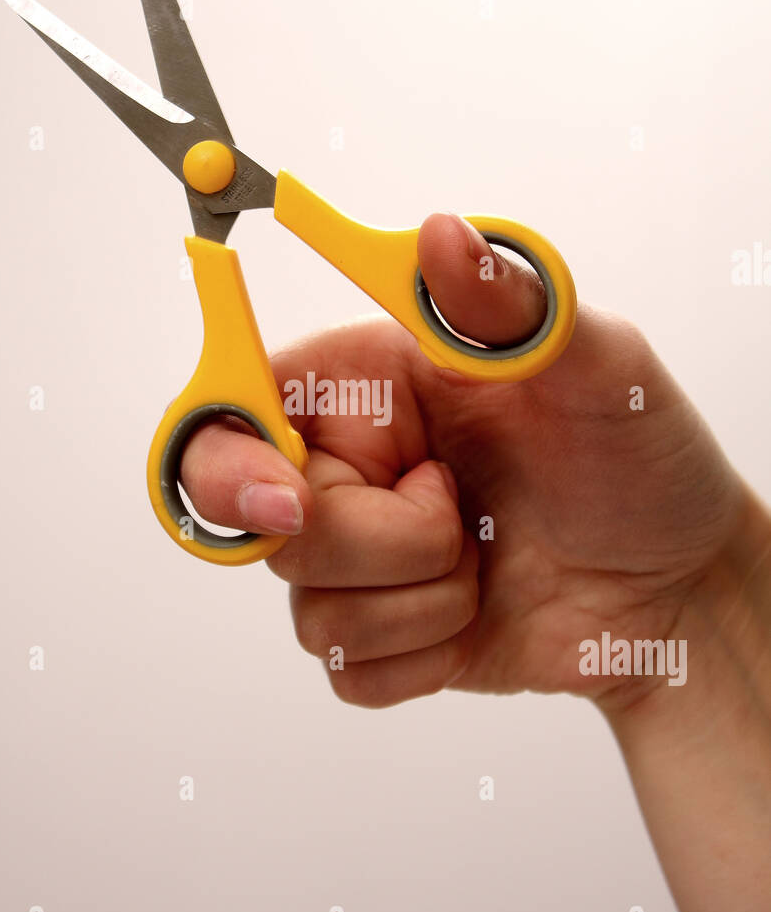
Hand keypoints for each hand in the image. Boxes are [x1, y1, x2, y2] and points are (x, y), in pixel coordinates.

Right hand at [179, 212, 743, 710]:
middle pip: (267, 525)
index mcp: (373, 385)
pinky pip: (350, 672)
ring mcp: (363, 559)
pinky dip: (424, 658)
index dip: (232, 459)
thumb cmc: (643, 463)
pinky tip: (476, 617)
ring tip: (489, 559)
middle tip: (453, 516)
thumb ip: (510, 307)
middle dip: (376, 542)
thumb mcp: (598, 369)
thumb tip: (439, 238)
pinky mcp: (383, 634)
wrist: (679, 588)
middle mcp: (352, 468)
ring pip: (314, 610)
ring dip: (425, 600)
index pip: (240, 407)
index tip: (289, 497)